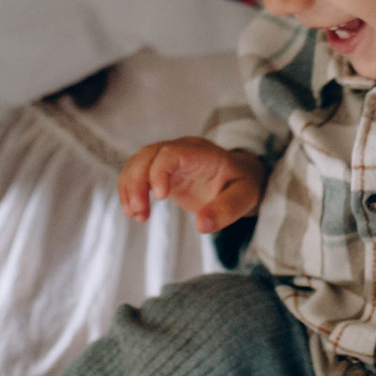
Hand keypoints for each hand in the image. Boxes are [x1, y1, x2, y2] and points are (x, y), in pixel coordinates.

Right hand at [117, 137, 265, 232]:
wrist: (239, 177)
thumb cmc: (243, 184)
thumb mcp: (245, 197)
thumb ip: (226, 210)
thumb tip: (201, 226)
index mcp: (202, 153)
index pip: (172, 153)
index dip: (159, 171)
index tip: (159, 197)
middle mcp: (181, 149)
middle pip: (148, 154)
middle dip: (136, 181)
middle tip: (137, 211)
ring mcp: (168, 158)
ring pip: (138, 162)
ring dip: (129, 187)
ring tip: (135, 215)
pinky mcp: (160, 170)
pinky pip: (137, 173)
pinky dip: (129, 191)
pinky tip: (135, 212)